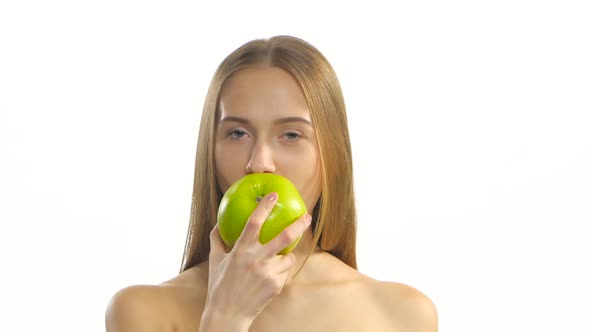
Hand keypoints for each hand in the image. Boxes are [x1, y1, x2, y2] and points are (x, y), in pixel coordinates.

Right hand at [201, 192, 311, 327]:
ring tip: (277, 261)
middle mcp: (256, 259)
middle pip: (285, 237)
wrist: (227, 314)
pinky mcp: (276, 285)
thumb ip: (217, 239)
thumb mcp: (215, 260)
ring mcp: (268, 273)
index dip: (265, 206)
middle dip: (299, 224)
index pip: (254, 222)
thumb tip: (219, 222)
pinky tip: (269, 279)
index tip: (274, 195)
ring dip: (285, 256)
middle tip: (307, 216)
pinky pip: (284, 272)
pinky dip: (279, 271)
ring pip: (288, 257)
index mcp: (240, 250)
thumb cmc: (219, 285)